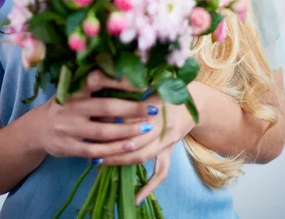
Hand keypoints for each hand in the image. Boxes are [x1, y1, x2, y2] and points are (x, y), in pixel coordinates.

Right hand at [32, 70, 161, 160]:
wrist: (38, 129)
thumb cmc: (65, 105)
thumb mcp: (73, 90)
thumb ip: (95, 85)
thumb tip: (130, 75)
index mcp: (74, 88)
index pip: (98, 79)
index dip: (119, 80)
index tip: (142, 82)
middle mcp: (72, 106)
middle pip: (106, 107)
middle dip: (132, 108)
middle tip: (153, 109)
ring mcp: (69, 127)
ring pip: (103, 131)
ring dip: (127, 130)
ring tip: (147, 128)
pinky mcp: (69, 146)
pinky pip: (95, 150)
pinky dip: (114, 149)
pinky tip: (130, 146)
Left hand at [101, 89, 198, 204]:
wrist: (195, 101)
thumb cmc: (168, 89)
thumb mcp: (150, 85)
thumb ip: (130, 91)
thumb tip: (103, 96)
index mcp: (155, 108)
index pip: (128, 118)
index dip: (110, 122)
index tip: (92, 122)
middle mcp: (161, 127)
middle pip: (132, 139)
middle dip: (109, 144)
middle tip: (89, 145)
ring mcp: (167, 141)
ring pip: (142, 155)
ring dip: (119, 160)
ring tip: (99, 161)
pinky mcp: (169, 150)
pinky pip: (161, 172)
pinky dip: (149, 186)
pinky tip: (137, 198)